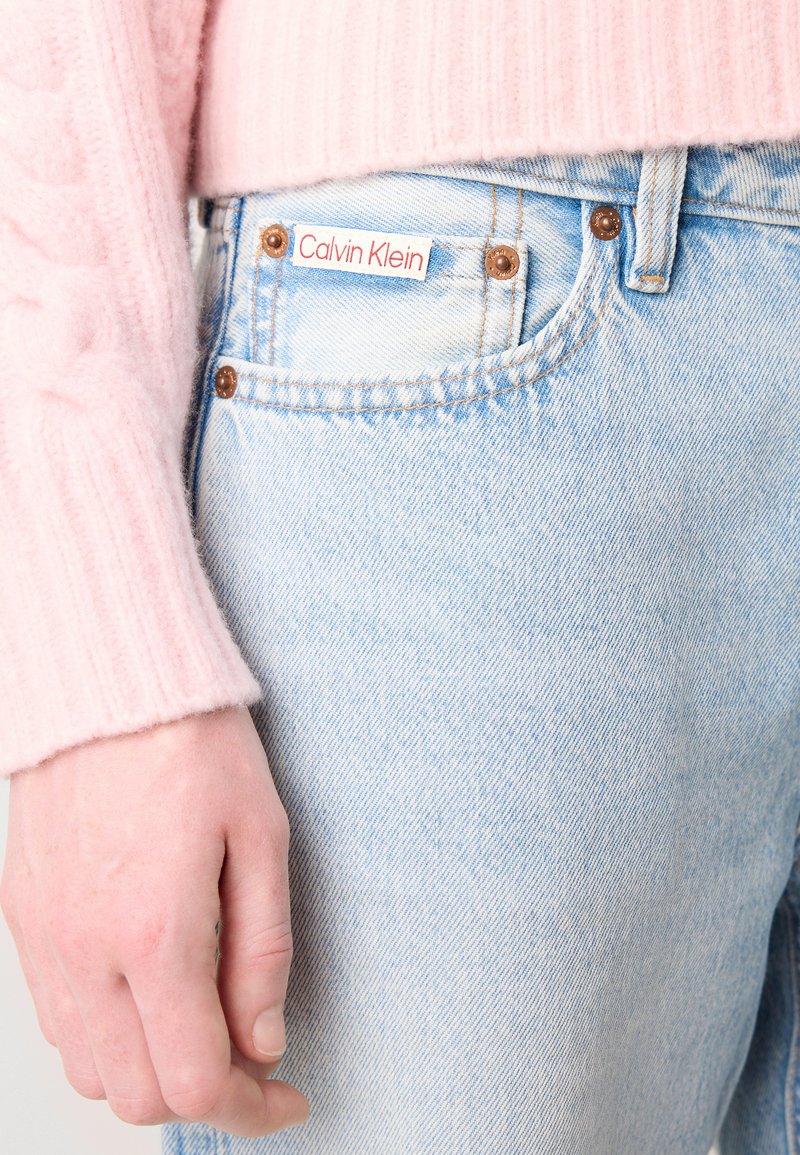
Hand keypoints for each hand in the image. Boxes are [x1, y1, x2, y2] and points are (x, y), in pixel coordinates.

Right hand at [0, 704, 309, 1136]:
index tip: (287, 1096)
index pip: (194, 1082)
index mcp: (155, 934)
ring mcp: (45, 938)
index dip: (250, 1110)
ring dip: (149, 1068)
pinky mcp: (24, 917)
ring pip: (88, 1067)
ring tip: (200, 1020)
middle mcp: (85, 952)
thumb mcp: (262, 834)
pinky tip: (146, 990)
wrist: (107, 682)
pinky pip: (55, 1017)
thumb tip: (265, 1041)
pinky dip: (104, 1033)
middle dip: (202, 1093)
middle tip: (251, 1052)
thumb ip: (264, 951)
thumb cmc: (192, 743)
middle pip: (135, 1094)